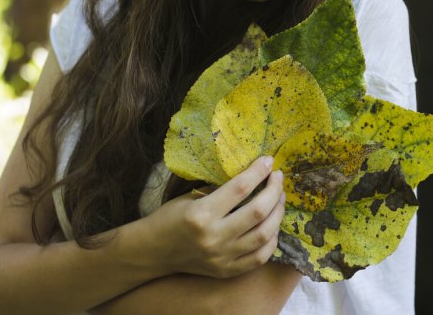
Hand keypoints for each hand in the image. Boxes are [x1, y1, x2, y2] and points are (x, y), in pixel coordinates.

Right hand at [143, 156, 284, 278]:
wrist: (153, 252)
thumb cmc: (170, 218)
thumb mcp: (191, 197)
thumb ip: (220, 190)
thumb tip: (251, 175)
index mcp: (201, 214)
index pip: (240, 188)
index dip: (258, 171)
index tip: (268, 161)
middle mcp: (214, 237)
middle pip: (258, 211)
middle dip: (274, 190)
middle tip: (278, 178)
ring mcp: (222, 257)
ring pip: (264, 235)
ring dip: (278, 214)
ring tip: (279, 199)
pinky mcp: (226, 271)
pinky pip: (260, 257)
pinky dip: (272, 240)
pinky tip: (273, 226)